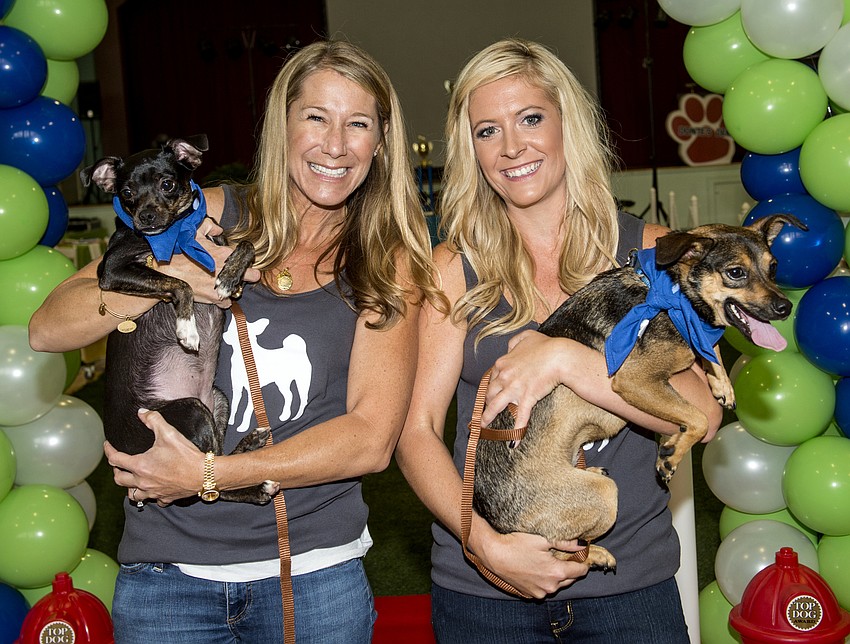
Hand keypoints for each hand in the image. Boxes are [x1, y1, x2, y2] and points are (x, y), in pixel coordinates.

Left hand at [105, 409, 205, 504]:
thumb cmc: (186, 455)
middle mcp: (143, 481)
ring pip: (133, 495)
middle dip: (116, 471)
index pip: (115, 459)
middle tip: (119, 464)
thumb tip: (141, 412)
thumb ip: (153, 420)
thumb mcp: (169, 433)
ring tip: (133, 480)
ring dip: (130, 487)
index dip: (108, 450)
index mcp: (140, 465)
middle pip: (119, 480)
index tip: (108, 445)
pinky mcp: (165, 497)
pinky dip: (151, 495)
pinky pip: (153, 500)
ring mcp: (153, 492)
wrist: (204, 474)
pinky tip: (154, 488)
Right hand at [153, 221, 259, 307]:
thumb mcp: (194, 233)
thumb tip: (218, 230)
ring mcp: (223, 285)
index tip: (240, 263)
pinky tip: (215, 294)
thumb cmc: (181, 253)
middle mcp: (228, 270)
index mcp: (226, 254)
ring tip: (223, 286)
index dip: (244, 260)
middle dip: (249, 276)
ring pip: (239, 290)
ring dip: (233, 288)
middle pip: (253, 275)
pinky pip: (227, 303)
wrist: (168, 272)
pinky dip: (223, 300)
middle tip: (240, 276)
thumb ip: (209, 227)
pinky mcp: (216, 297)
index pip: (247, 258)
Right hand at [470, 517, 588, 597]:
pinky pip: (545, 588)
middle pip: (571, 579)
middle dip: (570, 567)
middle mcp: (550, 587)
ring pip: (558, 584)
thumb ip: (566, 543)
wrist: (494, 554)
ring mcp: (539, 592)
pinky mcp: (530, 594)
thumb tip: (583, 544)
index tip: (580, 552)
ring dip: (557, 575)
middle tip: (563, 554)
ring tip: (548, 560)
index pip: (581, 570)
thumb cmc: (517, 544)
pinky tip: (537, 568)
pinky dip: (545, 580)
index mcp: (556, 572)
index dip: (583, 560)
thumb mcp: (543, 539)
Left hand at [481, 331, 567, 428]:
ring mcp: (514, 389)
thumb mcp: (526, 336)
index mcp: (503, 363)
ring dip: (487, 418)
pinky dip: (516, 432)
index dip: (489, 387)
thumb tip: (509, 348)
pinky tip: (512, 443)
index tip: (487, 393)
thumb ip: (514, 342)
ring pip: (495, 406)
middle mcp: (504, 377)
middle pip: (489, 393)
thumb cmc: (545, 346)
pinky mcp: (527, 398)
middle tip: (483, 410)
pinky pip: (520, 418)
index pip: (491, 378)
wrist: (559, 356)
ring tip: (483, 426)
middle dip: (486, 403)